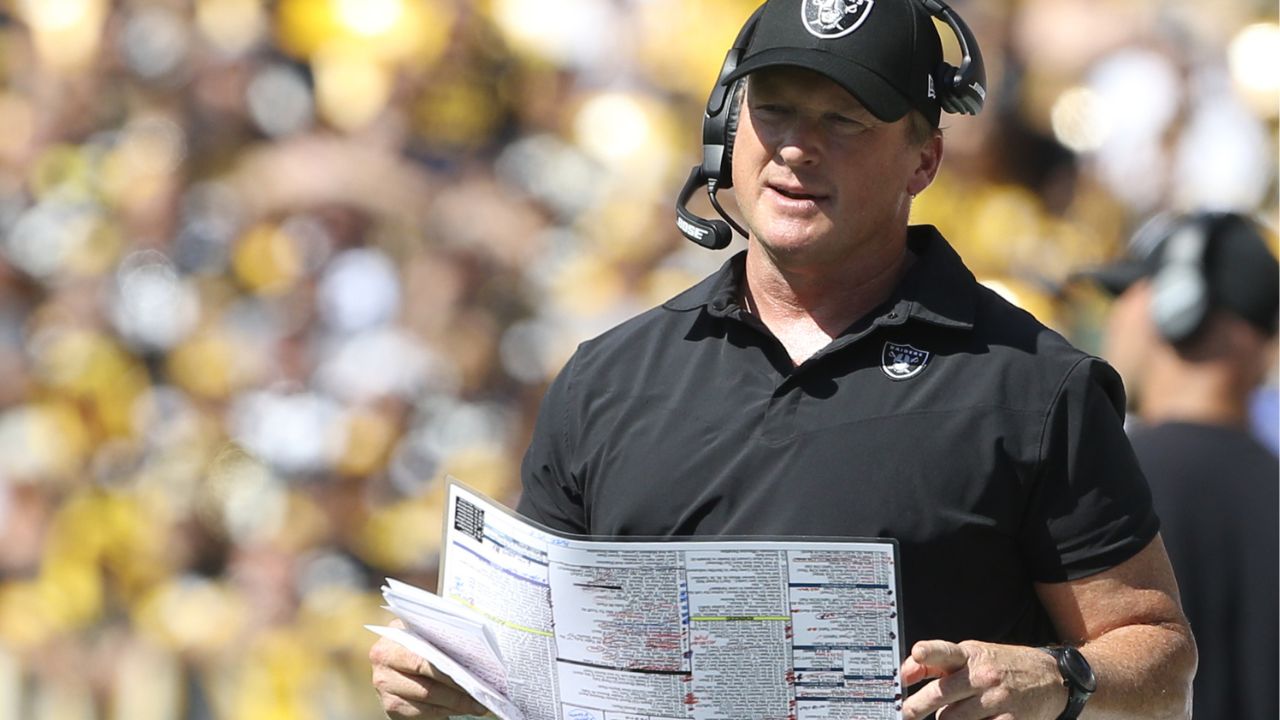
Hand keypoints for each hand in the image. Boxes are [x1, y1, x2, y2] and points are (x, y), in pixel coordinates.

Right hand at [370, 619, 490, 717]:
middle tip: (483, 694)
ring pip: (426, 698)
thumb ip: (442, 632)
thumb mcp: (426, 629)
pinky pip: (421, 712)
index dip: (450, 668)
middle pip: (426, 681)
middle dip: (458, 689)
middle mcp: (383, 660)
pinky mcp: (391, 706)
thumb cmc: (423, 638)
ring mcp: (385, 686)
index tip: (475, 672)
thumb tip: (476, 641)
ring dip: (455, 703)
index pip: (424, 657)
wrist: (401, 656)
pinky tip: (462, 708)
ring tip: (478, 704)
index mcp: (394, 635)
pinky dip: (445, 711)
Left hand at [899, 640, 1066, 719]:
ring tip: (950, 715)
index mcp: (970, 656)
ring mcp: (997, 699)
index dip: (930, 652)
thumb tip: (904, 674)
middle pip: (941, 694)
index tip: (917, 653)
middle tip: (907, 712)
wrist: (1051, 678)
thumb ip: (936, 663)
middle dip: (918, 706)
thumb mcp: (972, 655)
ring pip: (952, 718)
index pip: (946, 651)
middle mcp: (983, 676)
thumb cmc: (1002, 666)